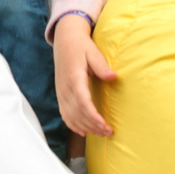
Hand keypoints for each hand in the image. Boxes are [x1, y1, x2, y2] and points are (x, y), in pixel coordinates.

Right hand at [52, 16, 117, 138]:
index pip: (83, 102)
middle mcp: (65, 88)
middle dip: (93, 126)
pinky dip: (73, 125)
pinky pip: (64, 114)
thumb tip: (114, 77)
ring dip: (85, 128)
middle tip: (109, 132)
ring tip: (101, 133)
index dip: (93, 116)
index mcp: (74, 78)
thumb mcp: (93, 52)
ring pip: (71, 117)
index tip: (104, 125)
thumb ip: (102, 66)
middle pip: (78, 113)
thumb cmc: (81, 46)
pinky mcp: (60, 94)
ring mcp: (61, 92)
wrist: (65, 40)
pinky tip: (83, 132)